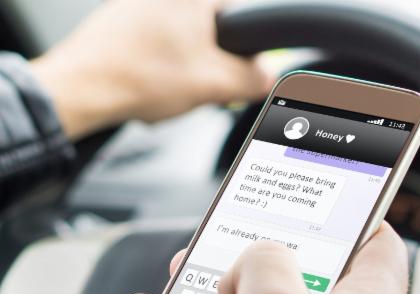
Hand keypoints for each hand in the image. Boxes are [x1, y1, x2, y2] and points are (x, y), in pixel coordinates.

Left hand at [30, 0, 272, 138]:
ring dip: (183, 72)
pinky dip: (157, 71)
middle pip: (210, 36)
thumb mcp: (216, 84)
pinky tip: (149, 88)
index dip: (243, 55)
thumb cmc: (139, 77)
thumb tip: (269, 76)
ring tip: (168, 91)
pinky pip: (155, 50)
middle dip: (209, 67)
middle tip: (198, 89)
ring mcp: (138, 7)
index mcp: (196, 0)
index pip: (241, 20)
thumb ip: (254, 79)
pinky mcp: (119, 24)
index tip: (235, 76)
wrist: (82, 89)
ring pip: (182, 46)